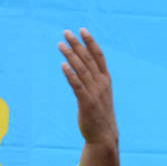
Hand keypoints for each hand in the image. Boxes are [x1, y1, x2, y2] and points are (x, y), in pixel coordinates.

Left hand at [59, 30, 117, 147]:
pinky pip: (77, 85)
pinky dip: (70, 74)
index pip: (98, 56)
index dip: (90, 42)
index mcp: (106, 80)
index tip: (82, 30)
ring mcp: (95, 93)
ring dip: (70, 55)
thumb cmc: (100, 114)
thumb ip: (94, 81)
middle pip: (88, 59)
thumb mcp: (100, 94)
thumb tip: (81, 69)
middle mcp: (101, 84)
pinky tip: (62, 65)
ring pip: (81, 69)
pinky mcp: (86, 103)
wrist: (104, 136)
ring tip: (60, 44)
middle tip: (66, 32)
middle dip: (77, 44)